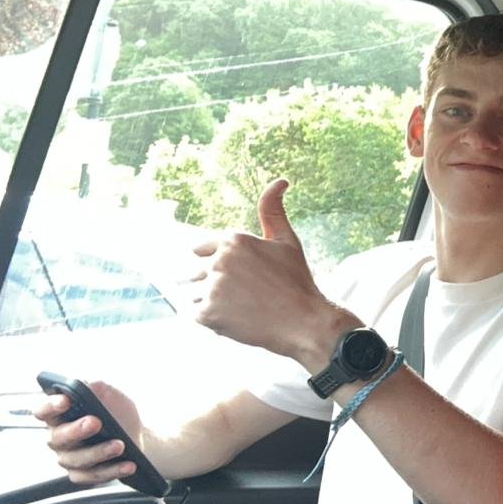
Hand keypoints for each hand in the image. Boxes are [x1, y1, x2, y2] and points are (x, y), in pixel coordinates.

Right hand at [35, 381, 144, 485]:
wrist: (135, 435)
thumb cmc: (116, 412)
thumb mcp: (110, 395)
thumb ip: (97, 388)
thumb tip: (87, 384)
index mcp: (59, 416)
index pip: (43, 411)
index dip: (50, 406)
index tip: (65, 400)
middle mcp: (59, 439)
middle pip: (58, 437)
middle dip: (76, 430)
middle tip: (96, 422)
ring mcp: (69, 459)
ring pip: (77, 459)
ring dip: (100, 452)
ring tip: (120, 445)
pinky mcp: (82, 475)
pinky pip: (93, 476)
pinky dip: (113, 470)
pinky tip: (128, 464)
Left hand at [191, 178, 355, 366]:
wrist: (305, 322)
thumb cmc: (297, 281)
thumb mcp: (287, 241)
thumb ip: (273, 210)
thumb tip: (280, 180)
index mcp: (234, 240)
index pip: (202, 249)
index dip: (222, 266)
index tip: (243, 278)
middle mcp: (220, 261)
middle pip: (200, 273)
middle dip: (219, 285)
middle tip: (249, 296)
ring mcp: (212, 288)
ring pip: (198, 294)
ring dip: (214, 302)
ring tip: (243, 308)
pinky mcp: (208, 314)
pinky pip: (197, 314)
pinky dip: (213, 319)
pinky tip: (237, 319)